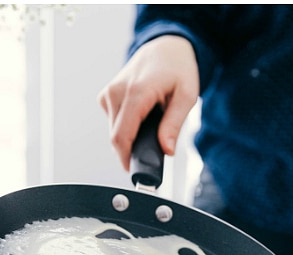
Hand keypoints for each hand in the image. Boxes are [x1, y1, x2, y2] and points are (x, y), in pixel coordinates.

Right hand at [97, 35, 199, 170]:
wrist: (165, 48)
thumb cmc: (178, 69)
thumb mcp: (187, 96)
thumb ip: (174, 124)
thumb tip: (166, 150)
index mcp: (136, 92)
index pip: (121, 136)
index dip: (126, 158)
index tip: (134, 169)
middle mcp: (117, 92)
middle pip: (115, 137)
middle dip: (130, 149)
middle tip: (151, 147)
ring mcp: (108, 93)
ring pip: (112, 130)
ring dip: (128, 136)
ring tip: (148, 125)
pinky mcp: (105, 95)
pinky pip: (111, 121)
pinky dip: (124, 125)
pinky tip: (139, 115)